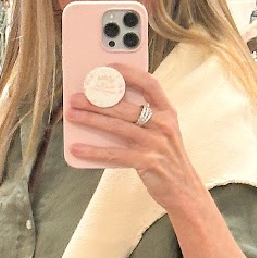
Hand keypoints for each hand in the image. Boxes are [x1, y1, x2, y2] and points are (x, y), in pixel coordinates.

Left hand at [65, 63, 201, 213]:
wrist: (184, 189)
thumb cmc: (167, 159)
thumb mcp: (163, 132)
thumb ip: (143, 118)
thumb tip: (106, 107)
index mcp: (167, 112)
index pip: (149, 83)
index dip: (129, 73)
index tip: (108, 68)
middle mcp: (163, 124)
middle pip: (126, 106)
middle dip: (97, 100)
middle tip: (75, 98)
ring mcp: (156, 143)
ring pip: (118, 126)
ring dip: (92, 120)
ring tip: (72, 116)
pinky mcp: (147, 162)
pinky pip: (115, 154)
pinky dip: (94, 151)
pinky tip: (78, 148)